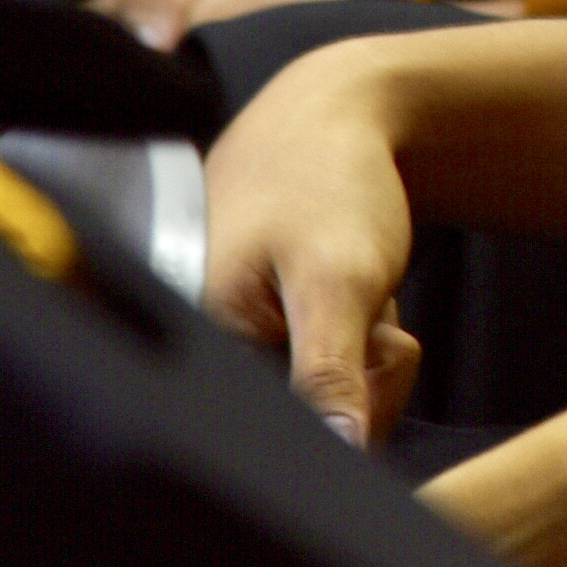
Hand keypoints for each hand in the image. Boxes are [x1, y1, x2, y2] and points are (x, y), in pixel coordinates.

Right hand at [204, 44, 426, 443]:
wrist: (340, 112)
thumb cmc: (328, 180)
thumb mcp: (338, 279)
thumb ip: (330, 373)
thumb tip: (337, 454)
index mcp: (197, 344)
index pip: (280, 440)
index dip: (342, 414)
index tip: (365, 350)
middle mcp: (206, 352)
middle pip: (313, 426)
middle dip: (362, 375)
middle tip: (367, 308)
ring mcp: (240, 346)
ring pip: (335, 401)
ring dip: (369, 353)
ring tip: (357, 290)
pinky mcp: (270, 338)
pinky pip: (337, 373)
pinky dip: (361, 338)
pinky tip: (351, 293)